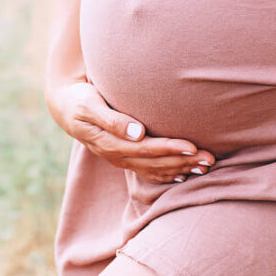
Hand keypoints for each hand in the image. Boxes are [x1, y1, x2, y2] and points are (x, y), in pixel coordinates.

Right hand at [45, 79, 215, 183]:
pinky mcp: (124, 157)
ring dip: (181, 169)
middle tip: (210, 159)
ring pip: (155, 169)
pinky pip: (149, 170)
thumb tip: (137, 132)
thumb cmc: (80, 100)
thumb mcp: (90, 105)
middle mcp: (117, 155)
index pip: (146, 149)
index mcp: (110, 143)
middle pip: (155, 163)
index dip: (169, 149)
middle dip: (183, 161)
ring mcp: (121, 159)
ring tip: (206, 166)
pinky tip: (184, 175)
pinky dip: (168, 173)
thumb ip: (112, 119)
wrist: (66, 108)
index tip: (192, 147)